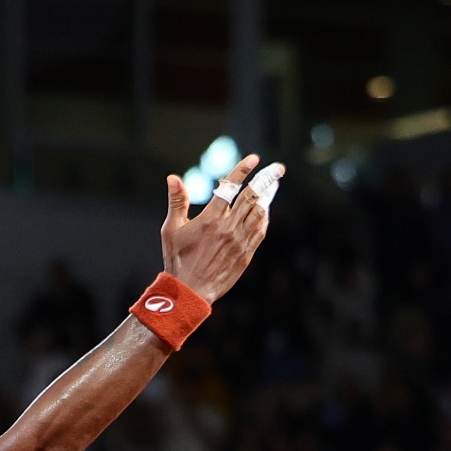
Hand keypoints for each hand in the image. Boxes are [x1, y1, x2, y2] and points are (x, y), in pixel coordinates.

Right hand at [159, 154, 281, 305]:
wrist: (190, 291)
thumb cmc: (177, 259)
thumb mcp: (171, 229)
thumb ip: (177, 201)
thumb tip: (173, 177)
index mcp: (210, 218)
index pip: (230, 187)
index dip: (243, 170)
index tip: (254, 159)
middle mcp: (228, 227)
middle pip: (252, 196)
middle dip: (266, 179)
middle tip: (278, 168)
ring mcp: (239, 241)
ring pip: (259, 212)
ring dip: (268, 196)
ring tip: (274, 185)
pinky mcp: (245, 253)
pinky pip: (260, 230)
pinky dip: (264, 217)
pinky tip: (265, 209)